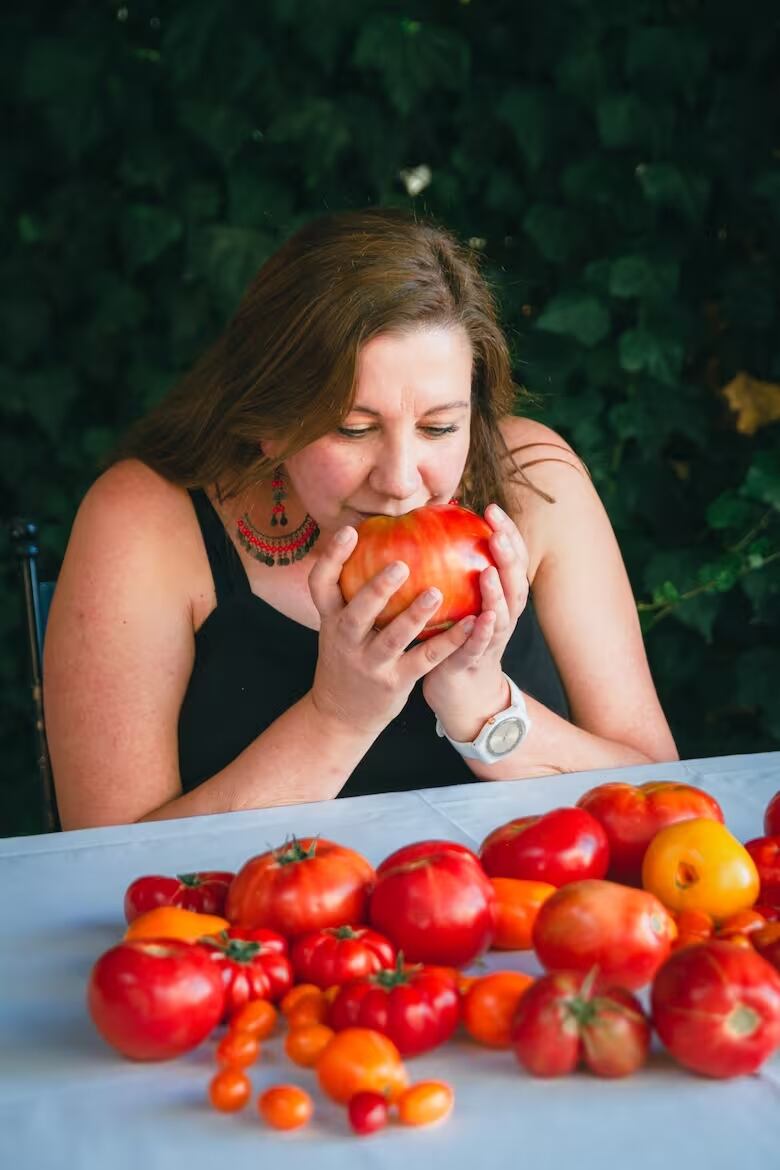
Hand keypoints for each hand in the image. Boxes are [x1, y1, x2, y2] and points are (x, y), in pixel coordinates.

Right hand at [307, 526, 476, 736]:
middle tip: (400, 565)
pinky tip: (471, 623)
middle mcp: (345, 640)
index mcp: (330, 619)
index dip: (331, 558)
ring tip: (436, 593)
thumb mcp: (337, 626)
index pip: (320, 584)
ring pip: (393, 637)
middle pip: (356, 612)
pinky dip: (448, 641)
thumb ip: (351, 593)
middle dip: (376, 590)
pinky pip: (425, 658)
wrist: (341, 714)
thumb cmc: (346, 657)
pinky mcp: (395, 682)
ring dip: (415, 616)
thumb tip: (372, 537)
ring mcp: (370, 663)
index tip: (349, 531)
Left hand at [422, 503, 529, 739]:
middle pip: (514, 580)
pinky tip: (483, 617)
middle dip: (508, 554)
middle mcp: (502, 615)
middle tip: (497, 531)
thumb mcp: (456, 600)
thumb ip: (450, 570)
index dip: (506, 533)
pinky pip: (482, 645)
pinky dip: (485, 631)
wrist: (458, 693)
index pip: (508, 559)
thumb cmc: (451, 638)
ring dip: (498, 592)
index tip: (491, 508)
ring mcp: (492, 639)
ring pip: (504, 613)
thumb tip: (426, 527)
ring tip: (491, 571)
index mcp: (497, 597)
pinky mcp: (475, 661)